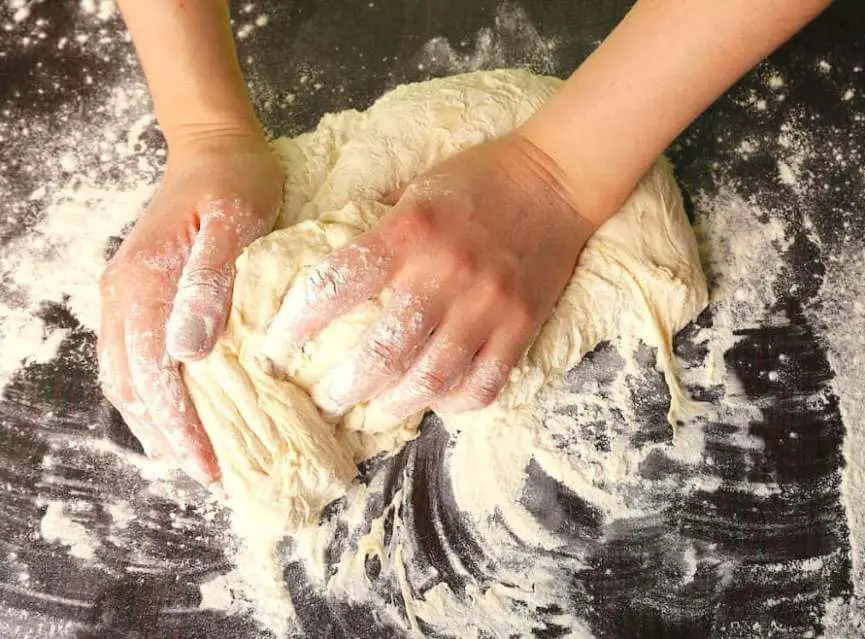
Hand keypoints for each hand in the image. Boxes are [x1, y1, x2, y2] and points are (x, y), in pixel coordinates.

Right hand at [98, 131, 282, 484]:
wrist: (214, 145)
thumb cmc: (234, 182)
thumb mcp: (235, 223)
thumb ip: (210, 282)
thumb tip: (188, 350)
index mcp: (144, 285)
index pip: (154, 377)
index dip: (181, 428)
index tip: (212, 467)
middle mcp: (123, 297)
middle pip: (132, 387)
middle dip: (169, 437)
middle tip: (212, 474)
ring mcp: (125, 296)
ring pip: (126, 377)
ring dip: (156, 421)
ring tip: (196, 456)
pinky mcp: (139, 294)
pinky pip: (132, 357)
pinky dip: (153, 394)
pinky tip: (181, 411)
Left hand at [263, 133, 593, 419]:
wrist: (558, 179)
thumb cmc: (478, 178)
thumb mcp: (414, 186)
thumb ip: (377, 229)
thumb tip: (331, 272)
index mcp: (410, 231)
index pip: (336, 285)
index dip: (295, 325)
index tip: (274, 350)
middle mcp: (447, 273)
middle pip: (382, 352)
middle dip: (341, 388)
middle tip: (321, 400)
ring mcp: (489, 306)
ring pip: (431, 379)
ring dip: (392, 406)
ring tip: (371, 412)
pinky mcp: (522, 327)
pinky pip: (484, 384)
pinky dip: (454, 403)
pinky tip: (435, 402)